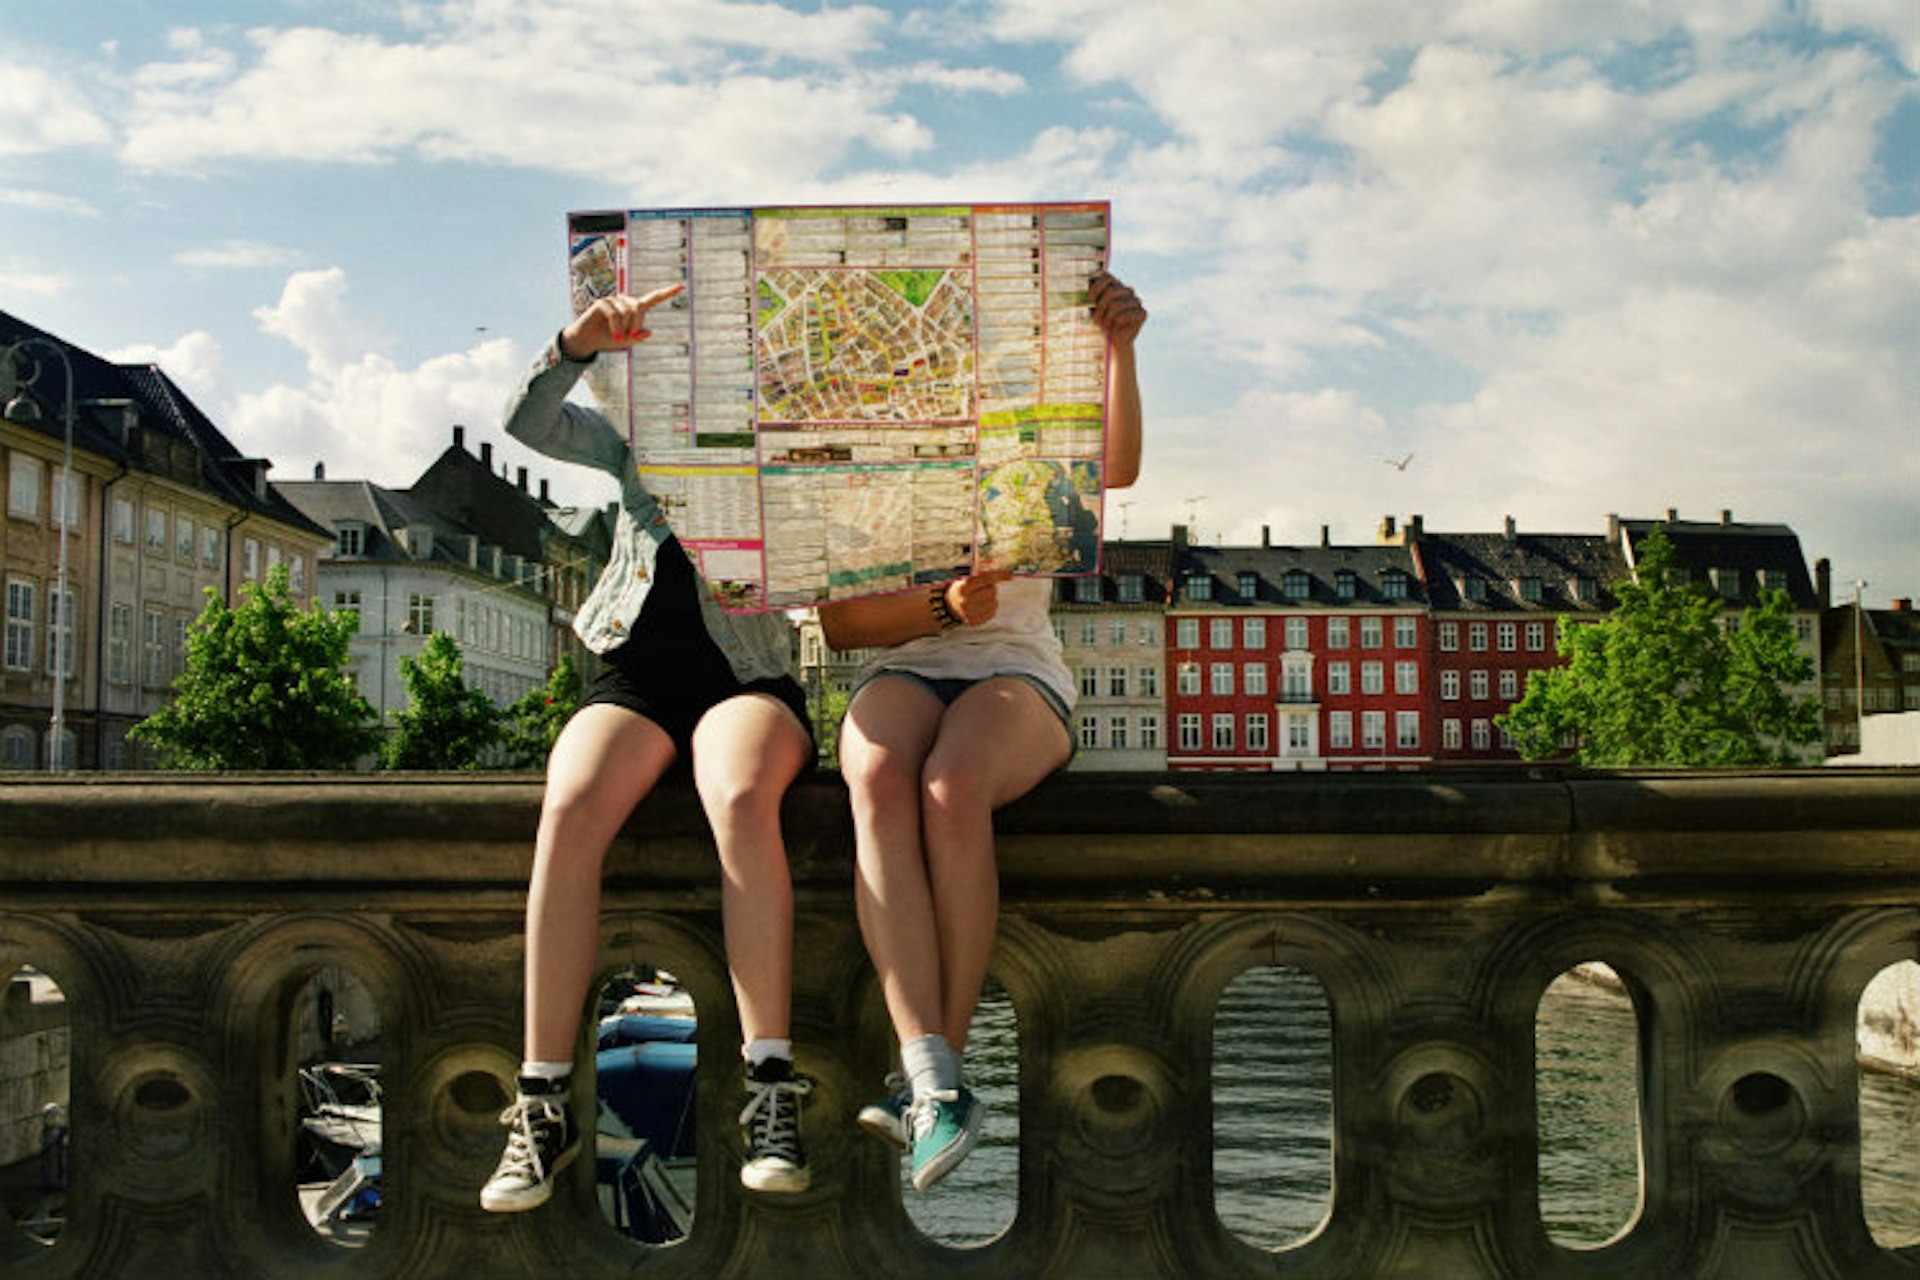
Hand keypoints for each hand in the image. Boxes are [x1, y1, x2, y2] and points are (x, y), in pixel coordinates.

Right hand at [559, 282, 685, 359]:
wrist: (588, 341)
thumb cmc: (608, 339)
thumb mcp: (626, 341)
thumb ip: (638, 337)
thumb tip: (650, 332)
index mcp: (635, 308)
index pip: (654, 299)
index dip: (667, 293)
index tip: (681, 286)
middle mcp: (625, 301)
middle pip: (639, 307)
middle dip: (636, 324)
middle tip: (630, 337)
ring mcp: (614, 300)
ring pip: (628, 311)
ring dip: (625, 327)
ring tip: (618, 336)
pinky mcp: (602, 302)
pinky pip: (615, 314)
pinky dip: (616, 327)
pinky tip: (614, 335)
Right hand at [945, 569, 1012, 626]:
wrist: (950, 606)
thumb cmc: (962, 590)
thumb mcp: (967, 580)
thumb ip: (982, 577)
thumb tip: (1006, 575)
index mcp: (962, 588)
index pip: (986, 579)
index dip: (999, 576)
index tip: (1010, 576)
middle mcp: (964, 601)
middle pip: (992, 591)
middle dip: (991, 588)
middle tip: (984, 589)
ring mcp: (969, 613)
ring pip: (994, 603)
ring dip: (992, 599)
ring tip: (982, 599)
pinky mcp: (974, 622)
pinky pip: (992, 613)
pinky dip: (990, 609)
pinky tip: (982, 607)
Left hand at [1089, 271, 1146, 349]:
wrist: (1112, 341)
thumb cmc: (1100, 323)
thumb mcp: (1092, 308)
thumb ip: (1090, 298)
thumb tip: (1083, 292)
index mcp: (1115, 285)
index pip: (1107, 277)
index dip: (1097, 286)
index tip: (1089, 298)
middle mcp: (1127, 290)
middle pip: (1111, 292)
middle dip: (1100, 308)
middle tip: (1096, 319)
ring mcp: (1136, 301)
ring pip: (1117, 305)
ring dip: (1107, 318)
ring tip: (1105, 325)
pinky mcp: (1142, 313)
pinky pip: (1127, 315)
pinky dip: (1117, 323)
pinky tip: (1116, 328)